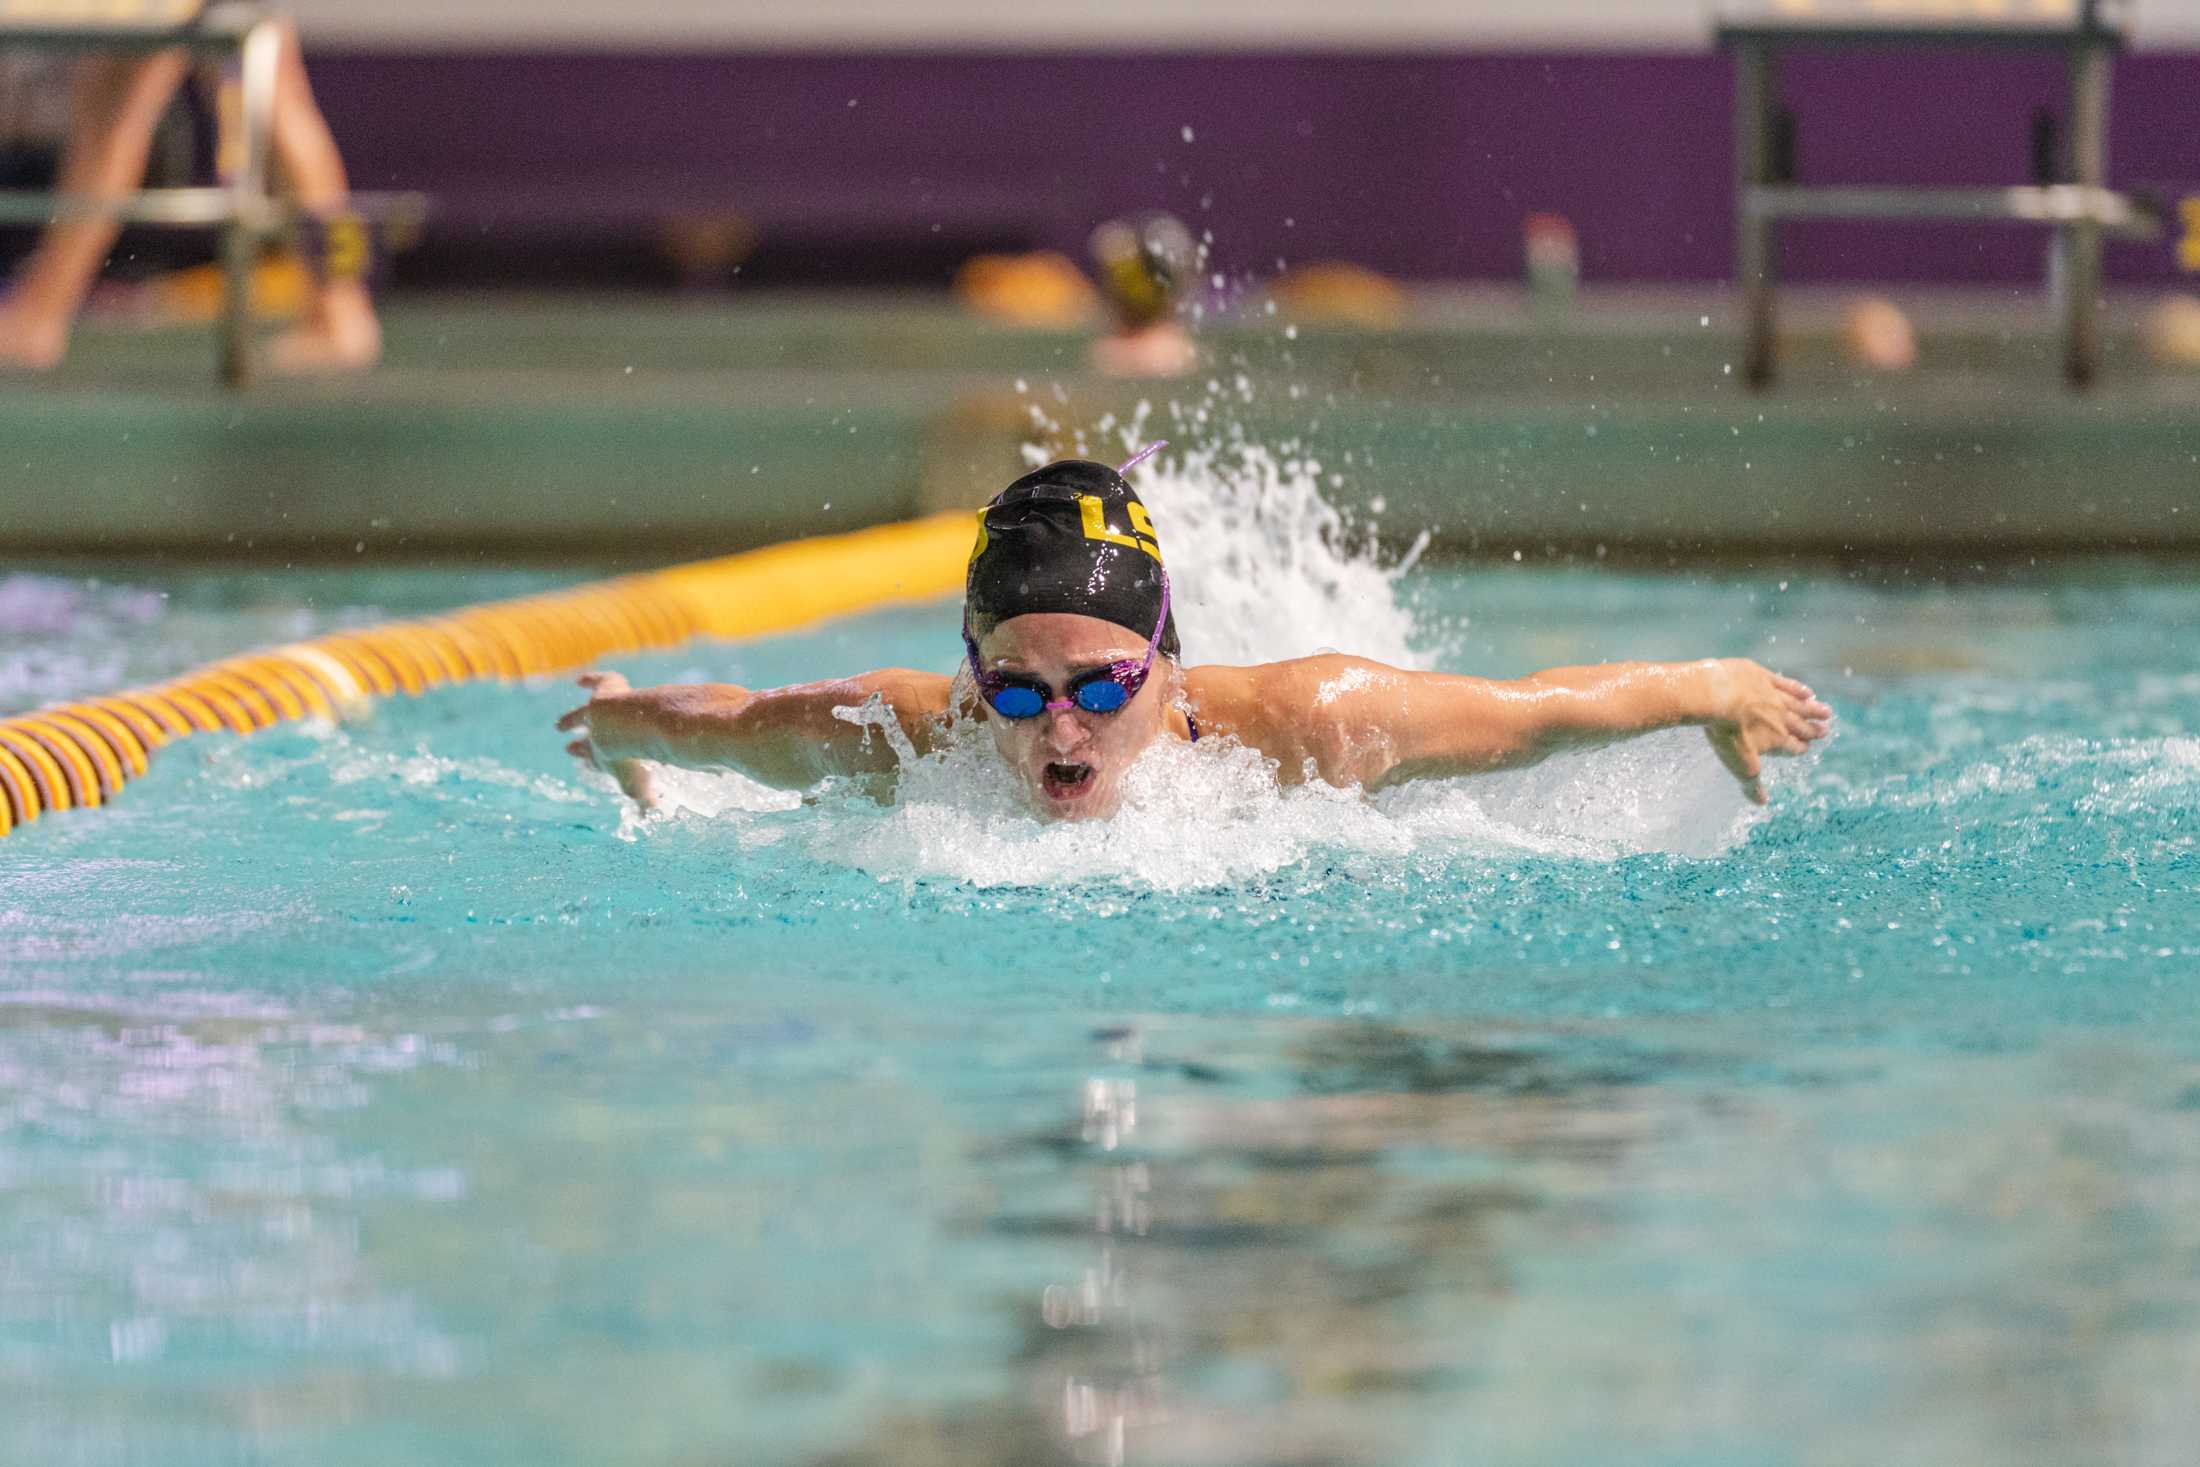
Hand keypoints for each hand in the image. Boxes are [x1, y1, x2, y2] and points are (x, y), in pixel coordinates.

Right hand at [557, 670, 660, 808]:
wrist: (624, 728)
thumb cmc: (633, 759)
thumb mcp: (640, 786)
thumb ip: (646, 804)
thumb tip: (648, 820)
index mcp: (602, 756)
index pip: (595, 759)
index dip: (591, 761)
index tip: (585, 763)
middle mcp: (595, 734)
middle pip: (585, 739)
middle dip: (577, 745)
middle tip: (568, 748)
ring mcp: (598, 711)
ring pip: (582, 715)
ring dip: (572, 720)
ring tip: (562, 724)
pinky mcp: (606, 689)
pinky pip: (597, 683)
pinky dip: (590, 681)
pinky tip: (582, 681)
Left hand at [1702, 660, 1832, 804]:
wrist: (1713, 696)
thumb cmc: (1726, 733)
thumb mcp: (1738, 764)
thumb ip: (1751, 784)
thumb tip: (1762, 803)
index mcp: (1776, 739)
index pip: (1793, 746)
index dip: (1800, 748)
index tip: (1807, 747)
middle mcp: (1780, 717)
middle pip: (1801, 725)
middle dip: (1813, 730)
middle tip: (1825, 730)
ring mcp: (1773, 695)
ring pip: (1799, 705)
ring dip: (1813, 710)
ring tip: (1827, 712)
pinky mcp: (1763, 676)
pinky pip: (1786, 684)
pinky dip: (1799, 689)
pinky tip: (1807, 692)